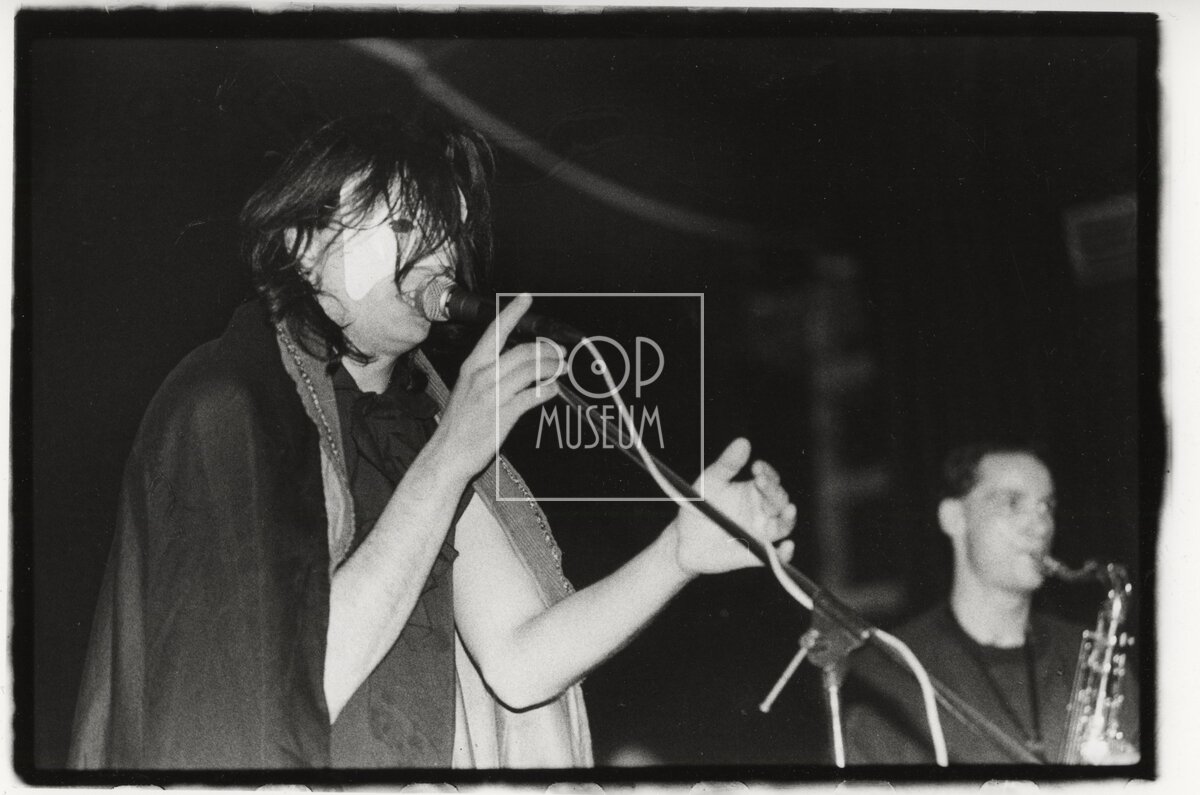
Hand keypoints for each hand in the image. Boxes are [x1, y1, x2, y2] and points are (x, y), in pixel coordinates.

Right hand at [424, 293, 563, 481]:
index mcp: (472, 366)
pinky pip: (534, 395)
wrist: (446, 454)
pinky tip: (553, 391)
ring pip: (532, 369)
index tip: (527, 299)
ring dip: (553, 368)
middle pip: (523, 351)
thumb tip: (517, 365)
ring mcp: (493, 394)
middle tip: (561, 354)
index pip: (495, 331)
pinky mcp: (504, 413)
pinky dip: (548, 391)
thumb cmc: (458, 425)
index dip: (513, 312)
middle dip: (548, 350)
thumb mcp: (468, 390)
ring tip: (562, 370)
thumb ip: (489, 375)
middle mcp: (481, 375)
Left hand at [667, 438, 795, 576]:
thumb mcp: (710, 482)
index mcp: (754, 492)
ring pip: (784, 525)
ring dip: (788, 518)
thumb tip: (743, 441)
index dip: (767, 474)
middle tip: (761, 483)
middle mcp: (762, 512)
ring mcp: (761, 534)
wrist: (682, 539)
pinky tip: (787, 547)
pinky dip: (785, 554)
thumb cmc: (699, 506)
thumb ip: (727, 464)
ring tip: (787, 509)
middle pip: (779, 501)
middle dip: (774, 492)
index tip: (756, 467)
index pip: (770, 480)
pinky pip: (776, 557)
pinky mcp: (756, 555)